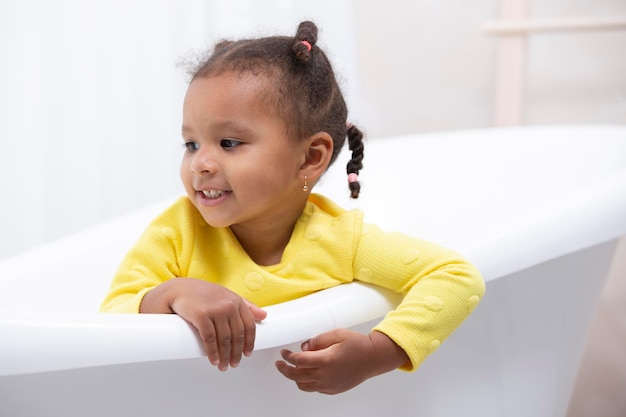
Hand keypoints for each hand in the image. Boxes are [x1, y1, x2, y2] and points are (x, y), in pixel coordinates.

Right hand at [140, 278, 266, 370]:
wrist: (179, 289)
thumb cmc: (204, 294)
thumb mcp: (227, 296)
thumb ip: (246, 305)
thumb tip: (264, 316)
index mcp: (237, 300)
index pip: (249, 325)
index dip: (249, 342)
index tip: (247, 354)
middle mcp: (228, 305)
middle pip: (237, 335)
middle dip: (236, 353)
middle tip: (234, 364)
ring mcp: (215, 310)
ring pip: (224, 339)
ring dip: (225, 356)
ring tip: (223, 366)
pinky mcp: (201, 315)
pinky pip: (209, 339)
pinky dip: (213, 352)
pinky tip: (214, 360)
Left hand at [275, 329, 408, 393]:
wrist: (373, 358)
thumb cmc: (358, 345)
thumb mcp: (336, 334)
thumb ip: (317, 340)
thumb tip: (304, 347)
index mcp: (325, 360)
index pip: (298, 361)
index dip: (287, 356)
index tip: (284, 353)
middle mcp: (326, 375)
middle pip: (296, 376)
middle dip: (285, 369)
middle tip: (280, 364)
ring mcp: (329, 385)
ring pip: (303, 386)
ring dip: (295, 378)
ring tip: (292, 369)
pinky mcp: (333, 389)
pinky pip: (315, 389)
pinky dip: (307, 382)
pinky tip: (308, 374)